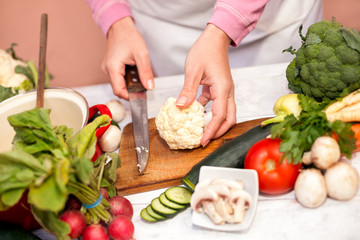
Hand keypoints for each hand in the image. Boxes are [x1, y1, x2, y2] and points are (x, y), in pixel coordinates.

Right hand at [102, 17, 153, 99]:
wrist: (121, 27)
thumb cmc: (129, 37)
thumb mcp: (142, 55)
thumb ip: (146, 72)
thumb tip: (150, 87)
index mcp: (112, 68)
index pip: (119, 90)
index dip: (129, 96)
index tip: (140, 96)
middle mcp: (107, 70)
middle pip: (118, 89)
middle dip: (130, 90)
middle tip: (143, 87)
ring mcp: (107, 69)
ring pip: (118, 84)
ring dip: (129, 84)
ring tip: (139, 76)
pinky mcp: (110, 67)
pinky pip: (118, 78)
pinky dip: (126, 79)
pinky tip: (133, 72)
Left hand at [176, 24, 235, 146]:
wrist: (214, 38)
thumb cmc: (205, 50)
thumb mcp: (194, 70)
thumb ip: (188, 90)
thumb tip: (181, 107)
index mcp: (223, 89)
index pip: (220, 116)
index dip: (211, 130)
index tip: (203, 141)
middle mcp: (227, 92)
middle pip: (229, 118)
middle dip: (218, 131)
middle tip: (205, 140)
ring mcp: (224, 90)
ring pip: (225, 113)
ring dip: (215, 123)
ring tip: (201, 132)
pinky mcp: (218, 88)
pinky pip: (216, 105)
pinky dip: (208, 112)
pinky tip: (195, 115)